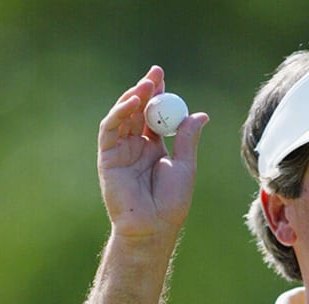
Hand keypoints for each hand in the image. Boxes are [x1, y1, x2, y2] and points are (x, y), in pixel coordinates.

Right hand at [97, 66, 208, 241]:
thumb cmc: (171, 202)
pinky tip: (133, 102)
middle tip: (155, 73)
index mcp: (155, 148)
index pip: (155, 115)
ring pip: (123, 116)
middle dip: (146, 90)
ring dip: (134, 98)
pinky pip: (110, 130)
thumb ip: (188, 139)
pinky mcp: (107, 157)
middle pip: (138, 111)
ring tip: (147, 84)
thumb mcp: (185, 166)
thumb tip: (200, 114)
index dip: (159, 96)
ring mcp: (120, 151)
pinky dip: (119, 113)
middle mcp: (136, 146)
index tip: (164, 77)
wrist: (154, 226)